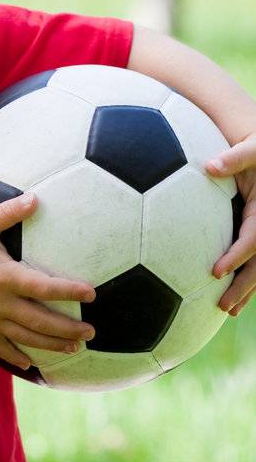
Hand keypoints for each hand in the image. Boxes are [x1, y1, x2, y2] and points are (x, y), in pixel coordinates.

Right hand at [0, 193, 95, 371]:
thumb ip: (8, 212)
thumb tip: (35, 198)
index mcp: (4, 276)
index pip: (44, 287)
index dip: (69, 291)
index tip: (91, 294)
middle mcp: (0, 302)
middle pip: (40, 321)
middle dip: (68, 329)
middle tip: (91, 332)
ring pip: (25, 337)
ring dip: (51, 345)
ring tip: (74, 349)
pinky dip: (16, 357)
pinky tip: (32, 364)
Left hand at [207, 134, 255, 315]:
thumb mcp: (252, 149)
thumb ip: (234, 158)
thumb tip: (210, 166)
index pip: (254, 238)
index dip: (237, 256)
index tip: (216, 272)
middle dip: (244, 286)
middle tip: (223, 306)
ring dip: (248, 290)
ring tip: (228, 311)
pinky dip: (249, 281)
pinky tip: (237, 301)